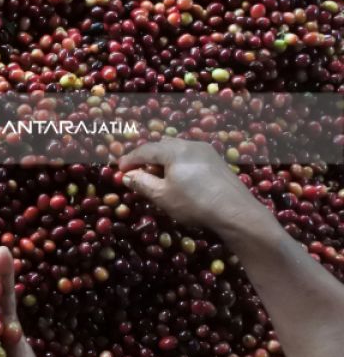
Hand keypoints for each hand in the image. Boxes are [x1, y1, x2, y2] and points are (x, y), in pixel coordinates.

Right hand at [117, 138, 268, 233]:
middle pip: (162, 146)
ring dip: (163, 160)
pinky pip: (190, 156)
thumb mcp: (162, 196)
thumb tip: (127, 176)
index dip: (130, 159)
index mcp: (174, 150)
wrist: (236, 212)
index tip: (120, 170)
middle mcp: (190, 144)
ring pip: (177, 150)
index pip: (145, 149)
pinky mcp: (217, 161)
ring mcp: (206, 151)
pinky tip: (179, 178)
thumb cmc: (194, 203)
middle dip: (147, 158)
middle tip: (138, 173)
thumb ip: (142, 183)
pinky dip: (178, 163)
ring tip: (158, 176)